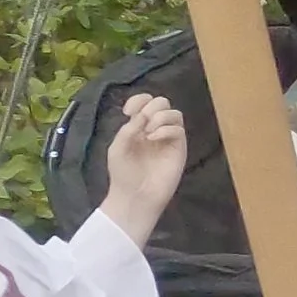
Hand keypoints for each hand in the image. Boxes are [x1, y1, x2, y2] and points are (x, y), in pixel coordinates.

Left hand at [99, 93, 184, 245]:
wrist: (134, 196)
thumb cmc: (123, 173)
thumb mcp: (117, 148)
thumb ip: (129, 129)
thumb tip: (144, 115)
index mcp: (139, 126)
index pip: (145, 102)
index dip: (138, 100)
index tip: (128, 112)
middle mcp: (155, 129)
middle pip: (162, 103)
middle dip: (151, 107)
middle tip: (141, 125)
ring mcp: (168, 139)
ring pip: (174, 113)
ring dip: (160, 117)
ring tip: (148, 133)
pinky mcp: (179, 149)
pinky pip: (178, 129)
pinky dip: (165, 129)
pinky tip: (153, 139)